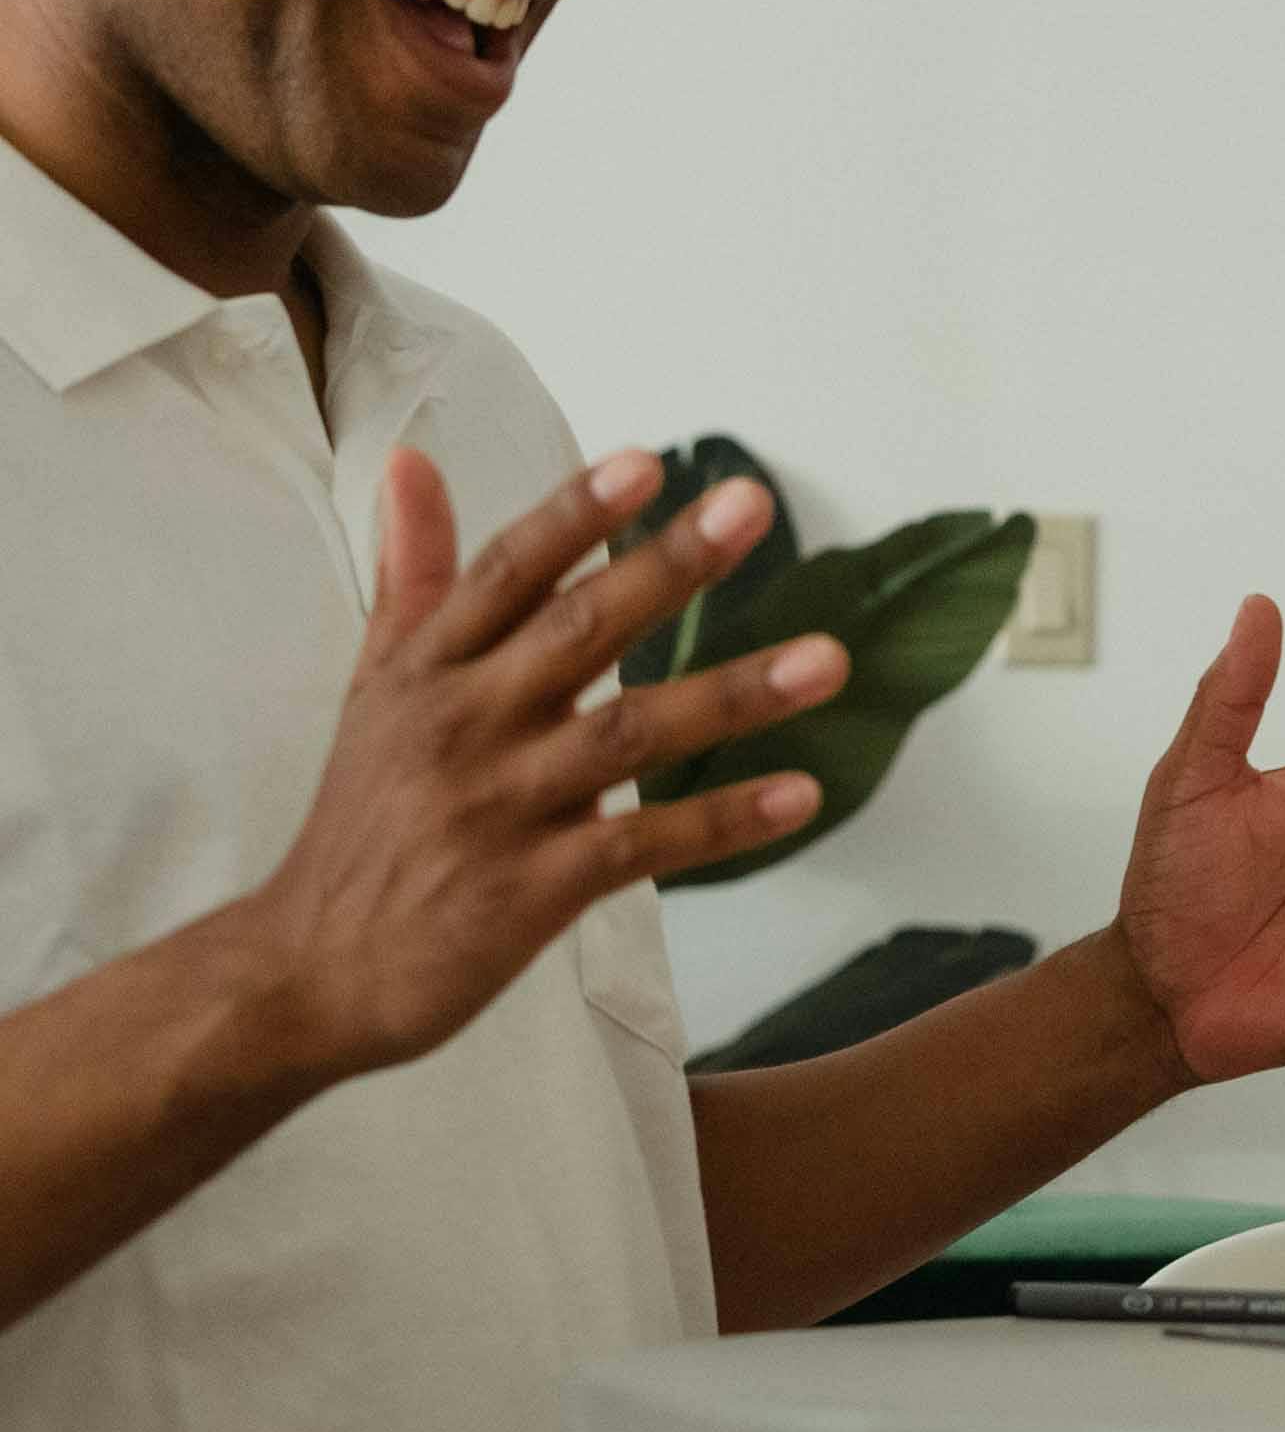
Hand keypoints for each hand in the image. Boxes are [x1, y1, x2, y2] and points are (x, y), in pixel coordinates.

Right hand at [243, 448, 851, 1080]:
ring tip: (830, 658)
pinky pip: (643, 845)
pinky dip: (722, 822)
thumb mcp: (378, 685)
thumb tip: (410, 460)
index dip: (574, 514)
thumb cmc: (364, 816)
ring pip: (630, 734)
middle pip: (579, 631)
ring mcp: (502, 808)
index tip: (646, 461)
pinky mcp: (532, 891)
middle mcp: (466, 725)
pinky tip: (801, 794)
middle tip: (754, 505)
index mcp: (430, 670)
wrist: (307, 971)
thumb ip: (415, 575)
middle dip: (667, 566)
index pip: (509, 574)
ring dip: (734, 694)